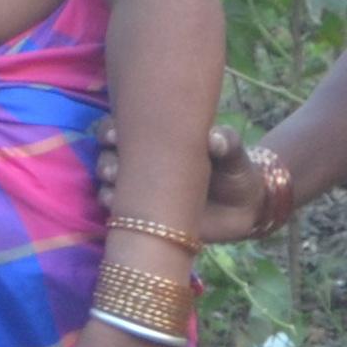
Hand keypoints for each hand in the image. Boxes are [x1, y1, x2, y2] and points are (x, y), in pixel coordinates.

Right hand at [102, 123, 275, 247]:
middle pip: (108, 155)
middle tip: (113, 167)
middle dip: (106, 159)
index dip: (111, 130)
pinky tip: (119, 206)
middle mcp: (143, 164)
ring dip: (106, 183)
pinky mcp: (143, 218)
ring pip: (108, 183)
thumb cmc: (234, 172)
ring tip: (115, 185)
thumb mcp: (234, 155)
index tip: (115, 135)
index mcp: (159, 141)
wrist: (240, 210)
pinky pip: (118, 211)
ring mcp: (140, 191)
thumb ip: (227, 143)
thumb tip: (215, 137)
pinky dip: (113, 207)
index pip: (124, 129)